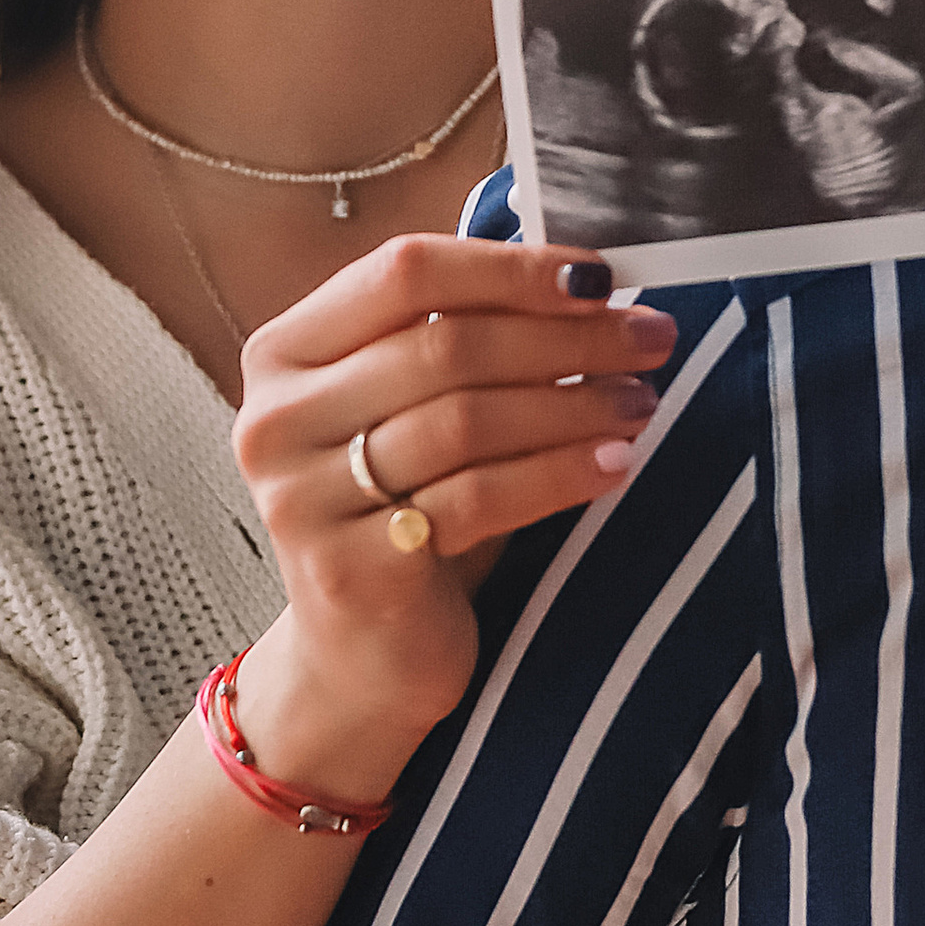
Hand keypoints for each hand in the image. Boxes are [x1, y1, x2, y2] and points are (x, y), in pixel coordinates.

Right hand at [230, 236, 676, 788]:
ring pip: (464, 420)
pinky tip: (614, 465)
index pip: (404, 273)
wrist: (360, 657)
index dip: (510, 268)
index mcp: (286, 352)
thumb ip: (463, 338)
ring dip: (571, 404)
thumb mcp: (413, 411)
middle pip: (443, 346)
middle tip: (649, 338)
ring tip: (643, 402)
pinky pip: (477, 499)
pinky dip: (558, 474)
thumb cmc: (405, 512)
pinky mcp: (350, 569)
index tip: (598, 276)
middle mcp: (275, 418)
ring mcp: (302, 497)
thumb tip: (587, 279)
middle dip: (563, 337)